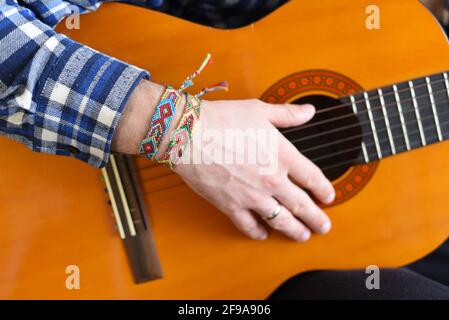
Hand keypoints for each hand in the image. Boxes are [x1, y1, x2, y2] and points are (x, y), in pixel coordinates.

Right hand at [174, 99, 334, 240]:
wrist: (188, 134)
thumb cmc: (222, 119)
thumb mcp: (260, 110)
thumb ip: (288, 114)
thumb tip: (309, 111)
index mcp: (283, 155)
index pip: (312, 178)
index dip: (324, 190)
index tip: (329, 197)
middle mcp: (272, 180)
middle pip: (302, 206)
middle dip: (316, 219)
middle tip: (324, 227)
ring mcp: (252, 196)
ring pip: (281, 221)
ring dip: (295, 231)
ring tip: (303, 236)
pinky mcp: (231, 205)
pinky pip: (249, 226)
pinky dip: (258, 233)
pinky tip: (263, 234)